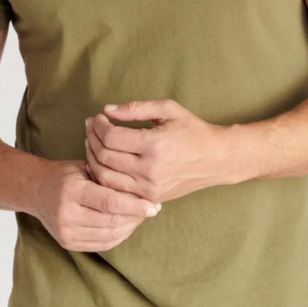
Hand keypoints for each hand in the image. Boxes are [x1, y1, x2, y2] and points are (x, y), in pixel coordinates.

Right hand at [30, 159, 161, 252]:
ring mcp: (65, 232)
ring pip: (109, 236)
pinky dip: (118, 236)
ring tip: (141, 216)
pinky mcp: (67, 244)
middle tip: (152, 209)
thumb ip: (109, 177)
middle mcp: (67, 214)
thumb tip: (141, 188)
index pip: (110, 202)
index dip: (135, 205)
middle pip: (111, 222)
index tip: (153, 205)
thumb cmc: (65, 175)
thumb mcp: (85, 166)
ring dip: (130, 227)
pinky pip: (101, 245)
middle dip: (136, 217)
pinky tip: (127, 225)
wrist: (37, 190)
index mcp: (72, 191)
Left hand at [85, 99, 223, 204]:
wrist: (216, 159)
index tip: (98, 117)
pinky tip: (102, 162)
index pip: (112, 137)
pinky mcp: (150, 198)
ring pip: (106, 177)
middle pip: (105, 157)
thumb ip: (136, 108)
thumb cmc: (192, 130)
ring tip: (92, 143)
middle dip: (92, 139)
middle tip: (90, 127)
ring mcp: (149, 188)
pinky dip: (104, 177)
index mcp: (155, 145)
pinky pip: (117, 190)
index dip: (99, 126)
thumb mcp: (168, 109)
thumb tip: (107, 110)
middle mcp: (150, 170)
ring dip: (93, 158)